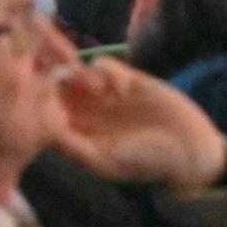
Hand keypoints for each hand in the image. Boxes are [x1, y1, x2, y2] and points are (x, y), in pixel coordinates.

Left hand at [47, 57, 226, 193]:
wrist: (188, 150)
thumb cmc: (144, 162)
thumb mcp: (105, 161)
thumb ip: (73, 146)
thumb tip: (42, 129)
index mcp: (74, 131)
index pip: (44, 109)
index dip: (37, 99)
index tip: (38, 92)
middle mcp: (84, 110)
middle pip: (56, 85)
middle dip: (51, 75)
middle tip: (52, 70)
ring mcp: (103, 93)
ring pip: (76, 71)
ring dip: (78, 71)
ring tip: (96, 87)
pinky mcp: (125, 79)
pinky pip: (103, 65)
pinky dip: (107, 71)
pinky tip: (122, 89)